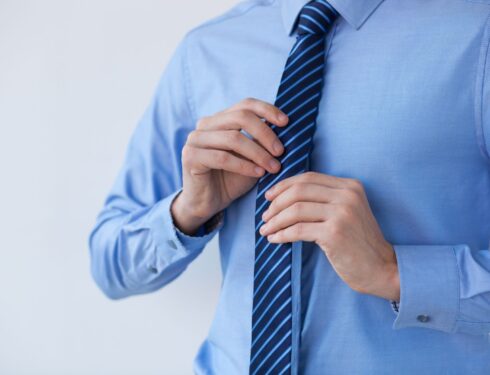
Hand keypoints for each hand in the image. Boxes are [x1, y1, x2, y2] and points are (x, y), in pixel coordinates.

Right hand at [171, 98, 288, 234]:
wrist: (208, 203)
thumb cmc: (232, 180)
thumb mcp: (252, 157)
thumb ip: (262, 141)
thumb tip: (285, 127)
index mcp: (219, 119)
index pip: (245, 104)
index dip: (267, 110)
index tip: (286, 122)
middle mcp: (205, 124)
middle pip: (240, 117)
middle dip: (265, 133)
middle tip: (281, 151)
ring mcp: (195, 139)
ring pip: (233, 138)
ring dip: (258, 153)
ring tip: (274, 167)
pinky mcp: (190, 157)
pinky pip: (222, 157)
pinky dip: (244, 165)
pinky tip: (258, 173)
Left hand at [259, 172, 399, 300]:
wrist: (382, 268)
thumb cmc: (359, 242)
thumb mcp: (346, 212)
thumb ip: (324, 200)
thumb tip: (284, 196)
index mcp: (350, 186)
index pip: (308, 178)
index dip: (284, 186)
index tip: (268, 197)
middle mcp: (347, 195)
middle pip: (299, 191)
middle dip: (276, 203)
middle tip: (265, 216)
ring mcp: (342, 213)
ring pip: (295, 210)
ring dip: (275, 220)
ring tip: (266, 229)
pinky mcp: (334, 233)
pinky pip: (298, 230)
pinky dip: (281, 234)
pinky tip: (274, 239)